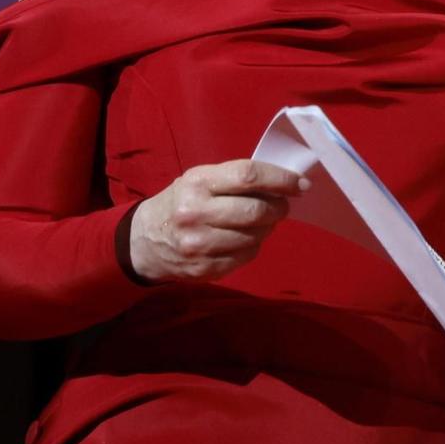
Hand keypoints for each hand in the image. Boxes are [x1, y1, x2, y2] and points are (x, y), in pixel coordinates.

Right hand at [127, 159, 306, 282]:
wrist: (144, 240)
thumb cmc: (183, 202)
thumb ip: (235, 180)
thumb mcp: (200, 180)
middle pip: (256, 211)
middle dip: (279, 208)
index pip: (248, 176)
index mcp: (198, 183)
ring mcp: (199, 244)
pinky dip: (253, 246)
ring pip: (255, 236)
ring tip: (260, 222)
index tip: (300, 184)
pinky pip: (246, 256)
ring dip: (267, 228)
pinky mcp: (204, 267)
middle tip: (282, 206)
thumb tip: (283, 185)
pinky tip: (243, 239)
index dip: (281, 179)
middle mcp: (196, 212)